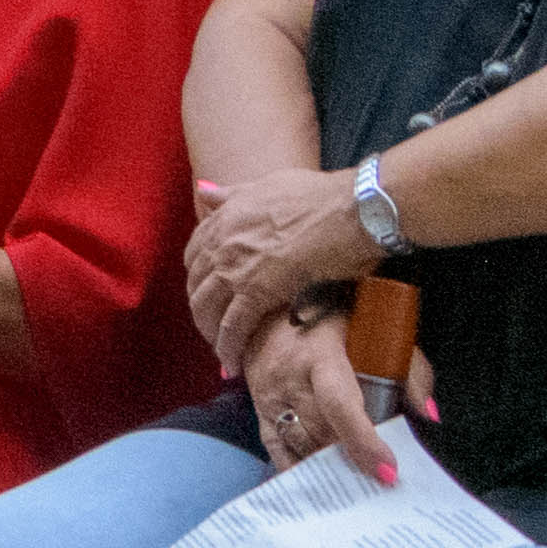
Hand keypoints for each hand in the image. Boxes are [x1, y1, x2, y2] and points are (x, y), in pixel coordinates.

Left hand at [180, 167, 380, 363]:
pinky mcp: (257, 291)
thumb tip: (206, 191)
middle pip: (196, 284)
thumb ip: (234, 192)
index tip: (208, 292)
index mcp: (225, 217)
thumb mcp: (268, 184)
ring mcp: (236, 267)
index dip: (199, 276)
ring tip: (221, 349)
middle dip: (202, 308)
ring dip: (210, 331)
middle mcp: (222, 242)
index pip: (195, 253)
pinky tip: (231, 362)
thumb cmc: (321, 196)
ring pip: (206, 307)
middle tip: (213, 326)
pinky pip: (232, 326)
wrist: (351, 210)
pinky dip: (228, 347)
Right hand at [241, 304, 400, 480]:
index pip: (338, 403)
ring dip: (329, 468)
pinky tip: (322, 481)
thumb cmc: (334, 324)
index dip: (362, 440)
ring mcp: (268, 396)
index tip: (387, 470)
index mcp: (320, 354)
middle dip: (352, 462)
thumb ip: (410, 370)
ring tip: (358, 485)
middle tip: (380, 484)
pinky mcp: (258, 410)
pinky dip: (300, 470)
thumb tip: (429, 412)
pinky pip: (277, 450)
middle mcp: (289, 376)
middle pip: (321, 433)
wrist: (269, 311)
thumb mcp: (376, 332)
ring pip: (300, 445)